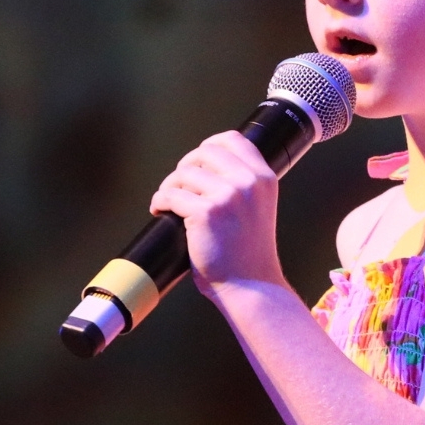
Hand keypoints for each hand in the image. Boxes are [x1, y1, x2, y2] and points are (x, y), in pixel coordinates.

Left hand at [151, 131, 286, 294]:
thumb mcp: (258, 206)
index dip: (210, 145)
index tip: (198, 160)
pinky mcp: (205, 212)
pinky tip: (161, 211)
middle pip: (204, 152)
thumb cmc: (248, 252)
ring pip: (183, 173)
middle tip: (179, 185)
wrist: (250, 285)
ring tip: (170, 202)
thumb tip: (206, 165)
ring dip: (170, 186)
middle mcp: (249, 182)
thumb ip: (242, 183)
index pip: (234, 140)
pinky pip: (170, 194)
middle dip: (185, 167)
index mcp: (265, 178)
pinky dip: (160, 201)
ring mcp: (228, 196)